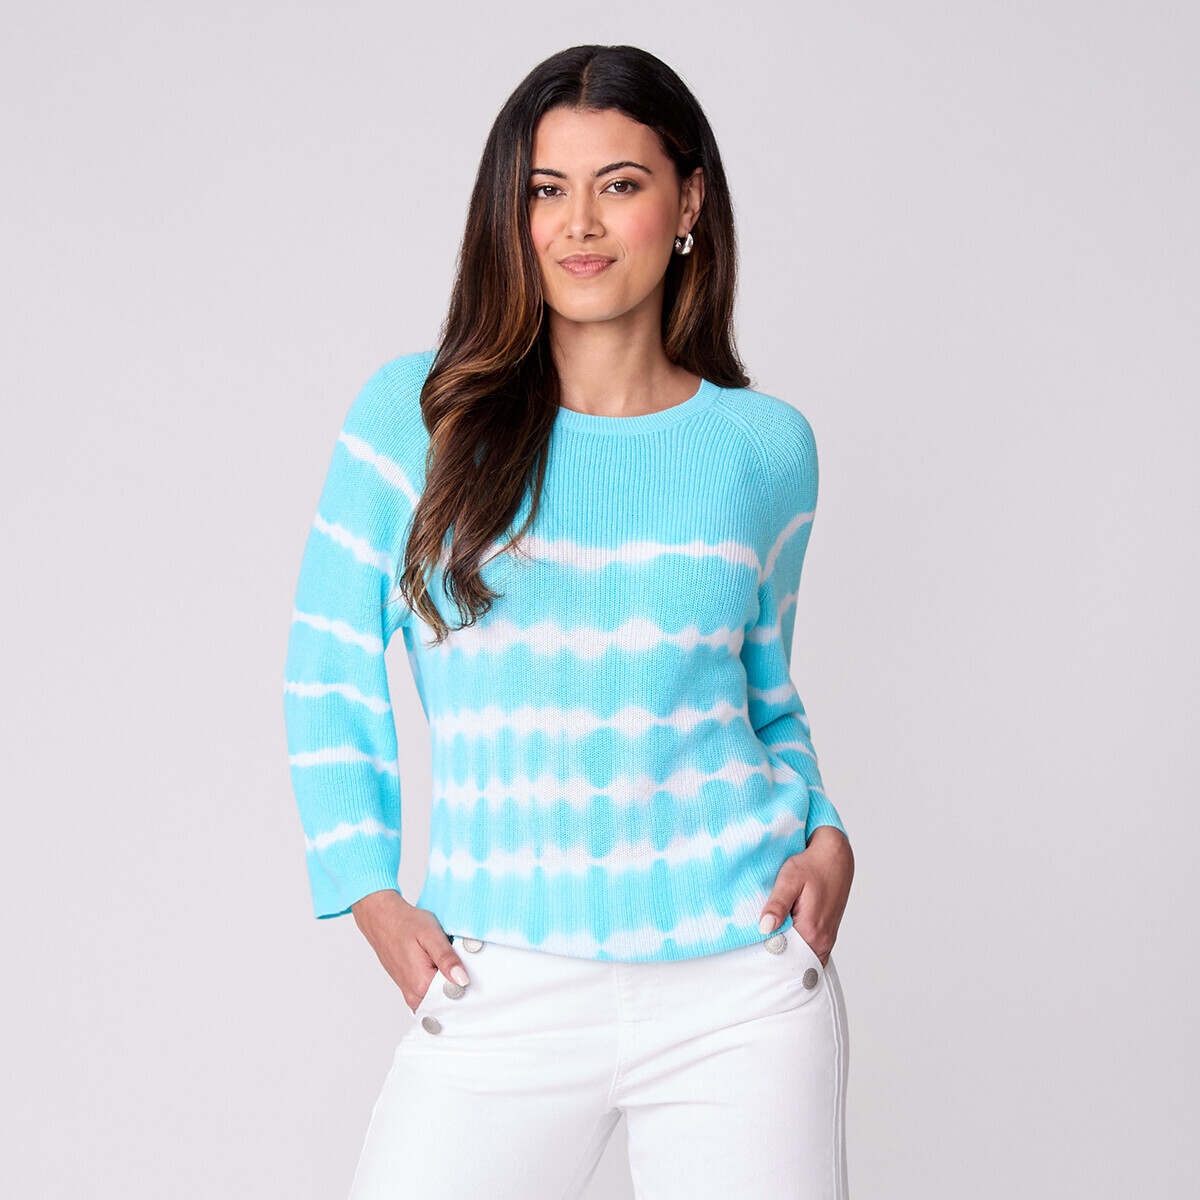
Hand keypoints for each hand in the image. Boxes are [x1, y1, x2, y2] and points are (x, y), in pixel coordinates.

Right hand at [350, 889, 471, 1011]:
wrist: (383, 920)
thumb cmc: (405, 924)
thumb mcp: (431, 935)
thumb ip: (447, 959)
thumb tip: (463, 980)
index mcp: (421, 985)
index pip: (454, 1000)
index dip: (470, 990)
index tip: (477, 977)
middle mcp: (415, 995)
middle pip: (447, 1003)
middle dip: (461, 989)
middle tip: (467, 969)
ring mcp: (411, 994)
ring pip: (439, 999)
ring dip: (450, 986)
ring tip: (454, 966)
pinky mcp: (410, 988)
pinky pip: (431, 994)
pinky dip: (440, 984)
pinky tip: (443, 968)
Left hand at [758, 827, 853, 965]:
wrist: (835, 857)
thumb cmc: (811, 865)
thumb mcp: (790, 879)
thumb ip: (778, 904)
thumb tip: (765, 928)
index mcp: (811, 930)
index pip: (784, 958)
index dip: (766, 957)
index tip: (752, 952)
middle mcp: (822, 941)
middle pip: (794, 962)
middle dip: (775, 960)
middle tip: (755, 951)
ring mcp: (826, 941)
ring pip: (802, 959)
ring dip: (786, 954)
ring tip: (766, 945)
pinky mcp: (827, 936)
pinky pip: (810, 952)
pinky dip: (797, 951)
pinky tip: (783, 939)